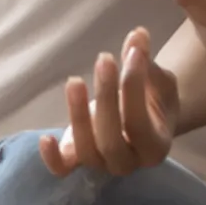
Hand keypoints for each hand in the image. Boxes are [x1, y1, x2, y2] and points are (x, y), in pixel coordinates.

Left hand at [40, 27, 179, 176]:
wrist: (145, 121)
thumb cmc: (154, 100)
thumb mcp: (159, 81)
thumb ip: (147, 63)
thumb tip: (137, 35)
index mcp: (155, 147)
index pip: (139, 124)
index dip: (134, 89)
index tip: (133, 53)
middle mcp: (129, 163)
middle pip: (111, 140)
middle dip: (105, 97)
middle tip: (104, 59)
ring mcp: (101, 165)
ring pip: (85, 150)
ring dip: (78, 116)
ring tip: (75, 81)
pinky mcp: (78, 161)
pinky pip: (62, 169)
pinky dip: (52, 158)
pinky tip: (46, 137)